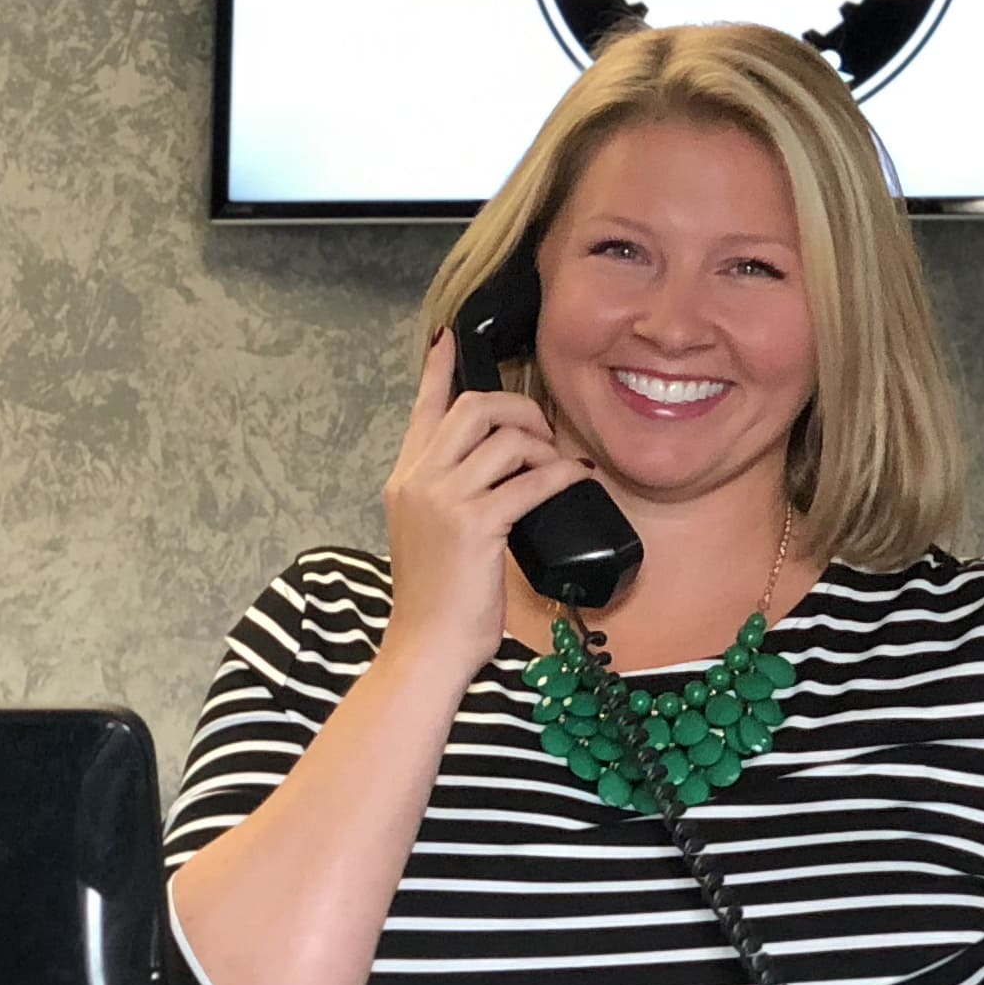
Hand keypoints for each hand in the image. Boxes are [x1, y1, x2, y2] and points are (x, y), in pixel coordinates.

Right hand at [376, 328, 598, 685]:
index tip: (448, 339)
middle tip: (543, 433)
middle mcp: (419, 479)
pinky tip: (578, 479)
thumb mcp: (425, 534)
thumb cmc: (433, 599)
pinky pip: (531, 481)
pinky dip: (562, 474)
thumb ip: (447, 496)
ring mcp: (444, 499)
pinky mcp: (475, 524)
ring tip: (559, 467)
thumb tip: (495, 474)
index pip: (421, 409)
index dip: (438, 371)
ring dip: (543, 446)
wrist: (424, 645)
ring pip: (505, 439)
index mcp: (404, 478)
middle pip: (472, 408)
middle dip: (519, 408)